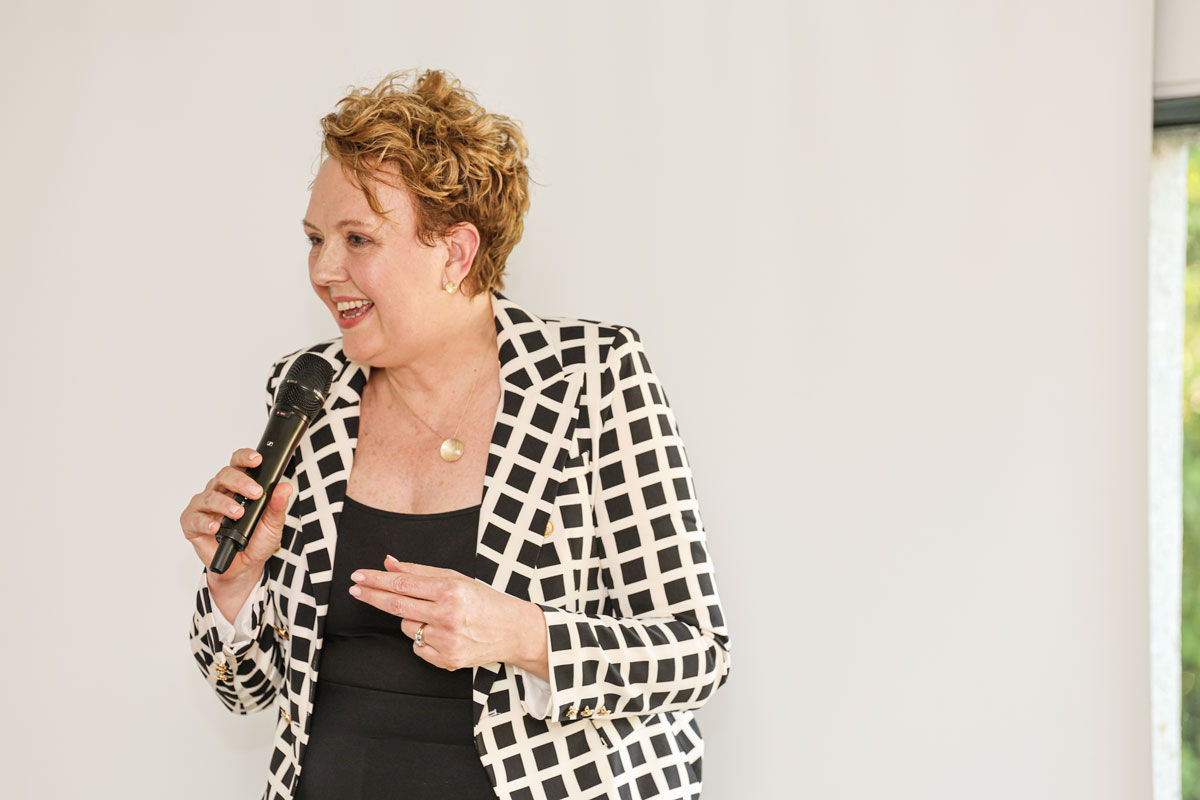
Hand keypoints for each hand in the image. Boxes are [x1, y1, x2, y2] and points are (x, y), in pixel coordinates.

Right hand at [180, 448, 293, 616]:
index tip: (257, 460)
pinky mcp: (192, 523)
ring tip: (238, 514)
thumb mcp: (273, 524)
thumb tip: (285, 487)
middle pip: (224, 475)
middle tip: (255, 493)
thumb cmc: (256, 541)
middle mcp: (219, 492)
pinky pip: (194, 518)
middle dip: (241, 482)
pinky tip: (216, 527)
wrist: (244, 566)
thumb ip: (277, 505)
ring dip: (225, 504)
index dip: (245, 457)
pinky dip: (205, 522)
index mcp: (238, 486)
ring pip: (210, 496)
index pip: (238, 464)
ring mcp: (204, 507)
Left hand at [349, 555, 548, 678]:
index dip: (377, 579)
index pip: (403, 584)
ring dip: (410, 618)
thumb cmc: (484, 600)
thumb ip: (420, 572)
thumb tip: (388, 563)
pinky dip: (422, 639)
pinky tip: (442, 633)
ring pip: (406, 627)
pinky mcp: (447, 660)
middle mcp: (447, 616)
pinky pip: (417, 647)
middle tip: (355, 588)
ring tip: (435, 615)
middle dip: (372, 595)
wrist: (512, 631)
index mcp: (450, 591)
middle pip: (397, 605)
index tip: (358, 575)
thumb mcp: (456, 579)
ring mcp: (446, 641)